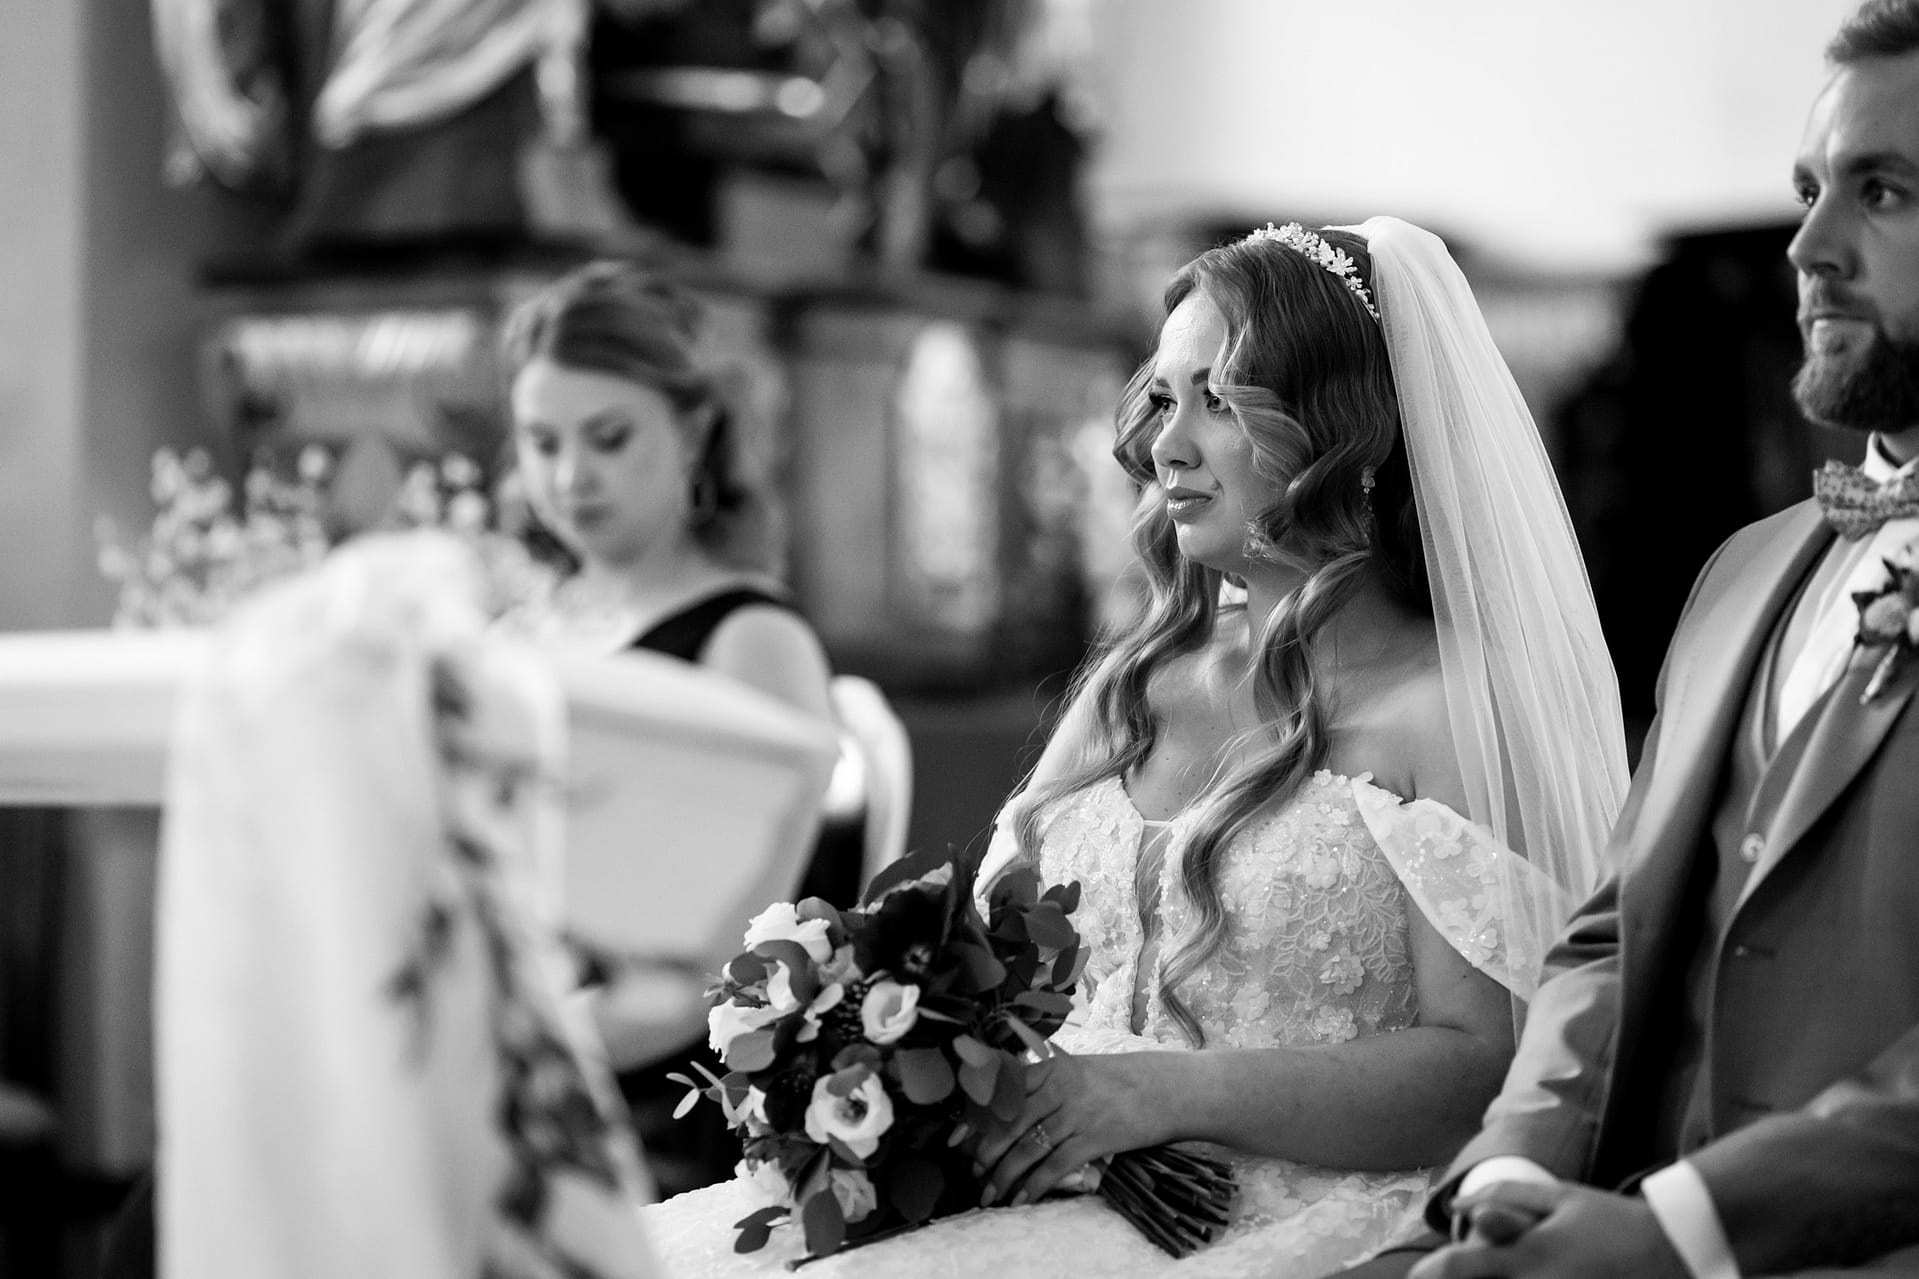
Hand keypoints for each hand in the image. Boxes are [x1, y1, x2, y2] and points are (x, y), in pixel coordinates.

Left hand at [969, 1049, 1164, 1206]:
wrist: (1165, 1088)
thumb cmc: (1119, 1081)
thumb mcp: (1077, 1071)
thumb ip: (1044, 1086)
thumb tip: (1008, 1112)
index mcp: (1050, 1069)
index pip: (1000, 1092)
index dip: (973, 1118)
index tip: (954, 1140)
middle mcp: (1058, 1088)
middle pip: (1008, 1123)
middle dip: (984, 1152)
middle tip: (973, 1172)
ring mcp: (1075, 1113)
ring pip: (1026, 1148)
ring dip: (1004, 1175)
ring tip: (990, 1194)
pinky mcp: (1093, 1138)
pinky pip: (1054, 1166)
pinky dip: (1033, 1186)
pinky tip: (1021, 1199)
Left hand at [1408, 1181, 1688, 1278]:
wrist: (1675, 1253)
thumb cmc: (1611, 1222)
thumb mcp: (1559, 1196)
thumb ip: (1505, 1196)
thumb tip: (1462, 1206)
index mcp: (1528, 1259)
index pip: (1460, 1268)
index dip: (1433, 1272)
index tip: (1420, 1273)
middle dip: (1460, 1278)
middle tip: (1449, 1271)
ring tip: (1499, 1269)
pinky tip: (1537, 1276)